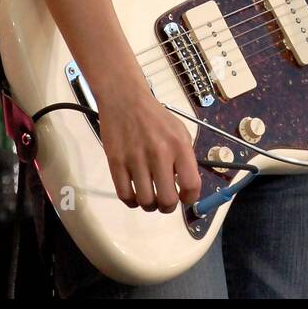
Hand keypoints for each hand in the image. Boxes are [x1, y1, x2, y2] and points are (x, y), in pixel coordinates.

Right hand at [96, 80, 202, 212]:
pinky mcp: (116, 162)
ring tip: (151, 198)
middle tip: (166, 202)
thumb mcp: (180, 132)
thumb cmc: (157, 118)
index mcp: (179, 146)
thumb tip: (187, 187)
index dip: (190, 198)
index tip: (185, 198)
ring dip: (150, 206)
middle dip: (168, 207)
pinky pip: (124, 195)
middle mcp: (159, 154)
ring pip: (145, 201)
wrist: (126, 101)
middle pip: (167, 200)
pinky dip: (132, 202)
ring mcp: (136, 159)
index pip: (191, 185)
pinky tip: (135, 196)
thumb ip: (185, 158)